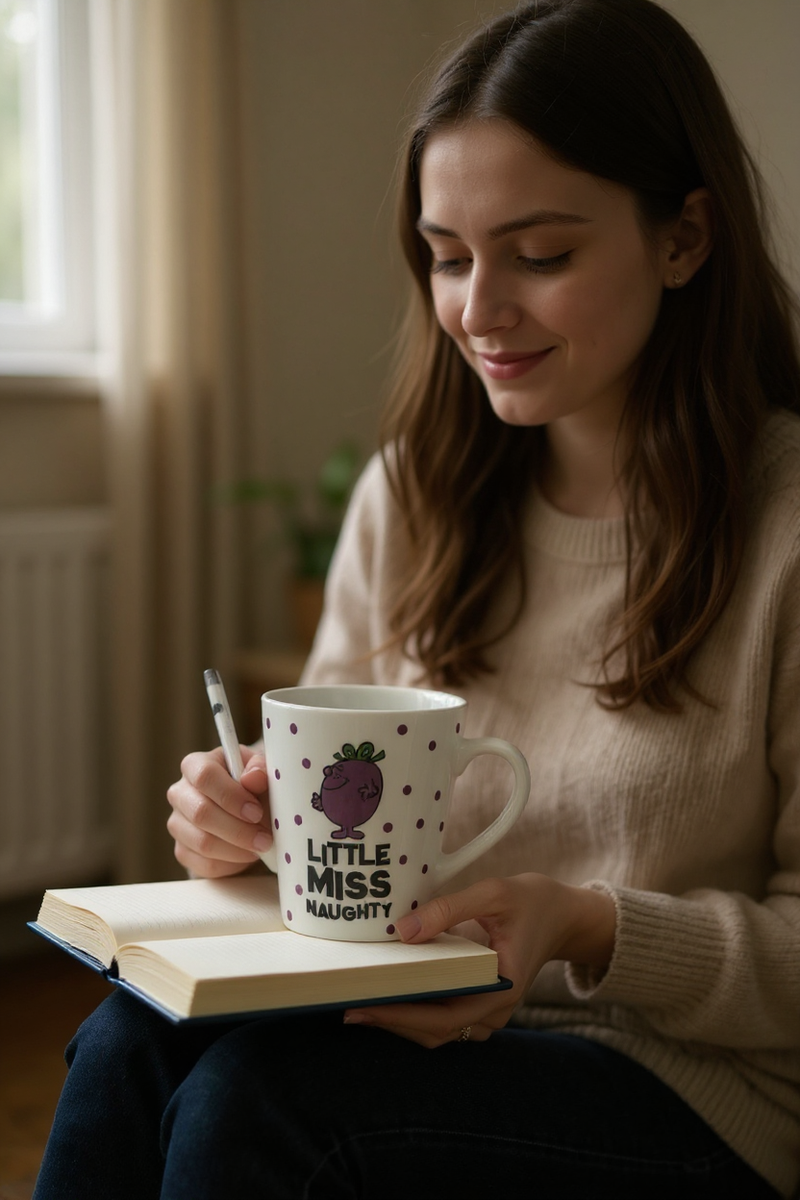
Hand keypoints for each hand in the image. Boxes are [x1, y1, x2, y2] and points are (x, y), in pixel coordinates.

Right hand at [166, 745, 270, 877]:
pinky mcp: (183, 851)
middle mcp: (180, 793)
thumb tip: (253, 777)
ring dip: (238, 849)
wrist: (248, 811)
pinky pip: (205, 864)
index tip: (256, 811)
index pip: (204, 776)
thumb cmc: (253, 786)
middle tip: (265, 837)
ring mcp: (178, 823)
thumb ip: (260, 770)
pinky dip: (232, 864)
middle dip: (238, 829)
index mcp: (196, 765)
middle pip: (201, 813)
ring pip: (203, 842)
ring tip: (261, 846)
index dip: (231, 796)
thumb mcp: (261, 772)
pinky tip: (247, 855)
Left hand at [343, 873, 615, 1047]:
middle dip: (391, 1022)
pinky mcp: (481, 1004)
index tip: (366, 1005)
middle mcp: (495, 1010)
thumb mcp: (494, 893)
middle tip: (348, 1005)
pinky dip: (416, 1012)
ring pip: (438, 1031)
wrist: (564, 915)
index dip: (402, 1016)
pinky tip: (389, 994)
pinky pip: (444, 1019)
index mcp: (502, 988)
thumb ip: (449, 909)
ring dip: (401, 1021)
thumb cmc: (532, 901)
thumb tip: (403, 931)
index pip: (445, 1016)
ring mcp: (489, 1012)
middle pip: (436, 1032)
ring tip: (361, 1002)